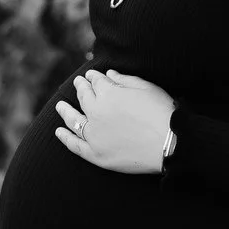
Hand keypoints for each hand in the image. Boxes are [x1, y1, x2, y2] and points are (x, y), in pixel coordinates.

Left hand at [53, 69, 176, 173]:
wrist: (170, 143)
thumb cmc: (162, 112)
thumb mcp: (146, 88)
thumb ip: (124, 80)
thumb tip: (108, 74)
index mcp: (108, 93)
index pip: (96, 82)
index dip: (93, 77)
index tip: (90, 75)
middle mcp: (96, 112)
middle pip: (84, 97)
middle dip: (80, 88)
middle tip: (77, 83)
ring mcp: (94, 134)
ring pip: (74, 119)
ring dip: (65, 110)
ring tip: (60, 106)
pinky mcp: (96, 154)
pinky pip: (75, 145)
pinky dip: (65, 138)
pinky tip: (58, 132)